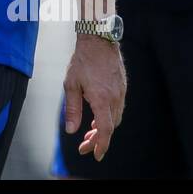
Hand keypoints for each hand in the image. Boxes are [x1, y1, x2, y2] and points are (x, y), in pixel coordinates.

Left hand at [62, 36, 125, 161]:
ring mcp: (120, 92)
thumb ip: (72, 109)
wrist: (99, 39)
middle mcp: (114, 98)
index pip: (105, 129)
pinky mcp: (121, 87)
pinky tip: (97, 117)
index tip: (95, 154)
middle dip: (98, 139)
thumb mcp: (71, 84)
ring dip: (103, 128)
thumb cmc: (82, 60)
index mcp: (101, 98)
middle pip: (110, 126)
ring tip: (89, 132)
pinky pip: (117, 108)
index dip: (100, 144)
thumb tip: (71, 130)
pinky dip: (108, 117)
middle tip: (85, 145)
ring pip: (115, 118)